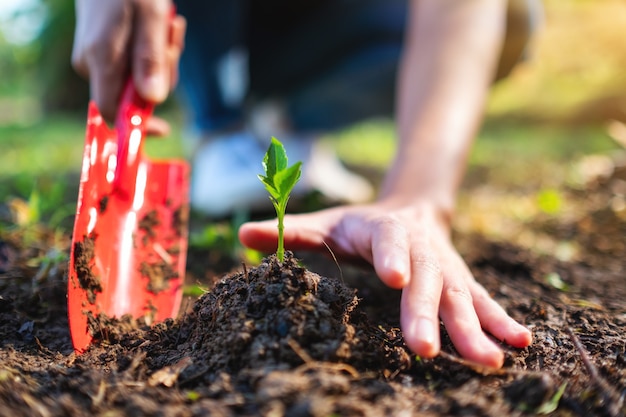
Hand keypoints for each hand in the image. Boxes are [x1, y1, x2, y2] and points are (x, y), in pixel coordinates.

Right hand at [71, 0, 185, 133]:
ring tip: (170, 26)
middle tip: (173, 41)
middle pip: (133, 95)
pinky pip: (136, 64)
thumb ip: (150, 59)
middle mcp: (92, 64)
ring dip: (164, 58)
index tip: (163, 127)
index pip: (111, 113)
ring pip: (140, 78)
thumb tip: (153, 100)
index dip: (136, 125)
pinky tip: (163, 27)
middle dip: (162, 75)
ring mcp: (97, 57)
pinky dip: (155, 51)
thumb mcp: (150, 19)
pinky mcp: (106, 50)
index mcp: (100, 60)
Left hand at [239, 200, 531, 367]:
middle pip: (426, 281)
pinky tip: (519, 343)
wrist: (411, 208)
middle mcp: (421, 249)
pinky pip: (483, 301)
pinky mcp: (461, 282)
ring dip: (474, 328)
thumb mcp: (327, 221)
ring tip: (488, 359)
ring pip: (460, 297)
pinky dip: (500, 321)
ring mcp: (446, 267)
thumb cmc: (361, 224)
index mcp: (385, 229)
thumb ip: (291, 231)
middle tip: (423, 350)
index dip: (393, 257)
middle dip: (426, 314)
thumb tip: (241, 234)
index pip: (389, 241)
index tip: (394, 277)